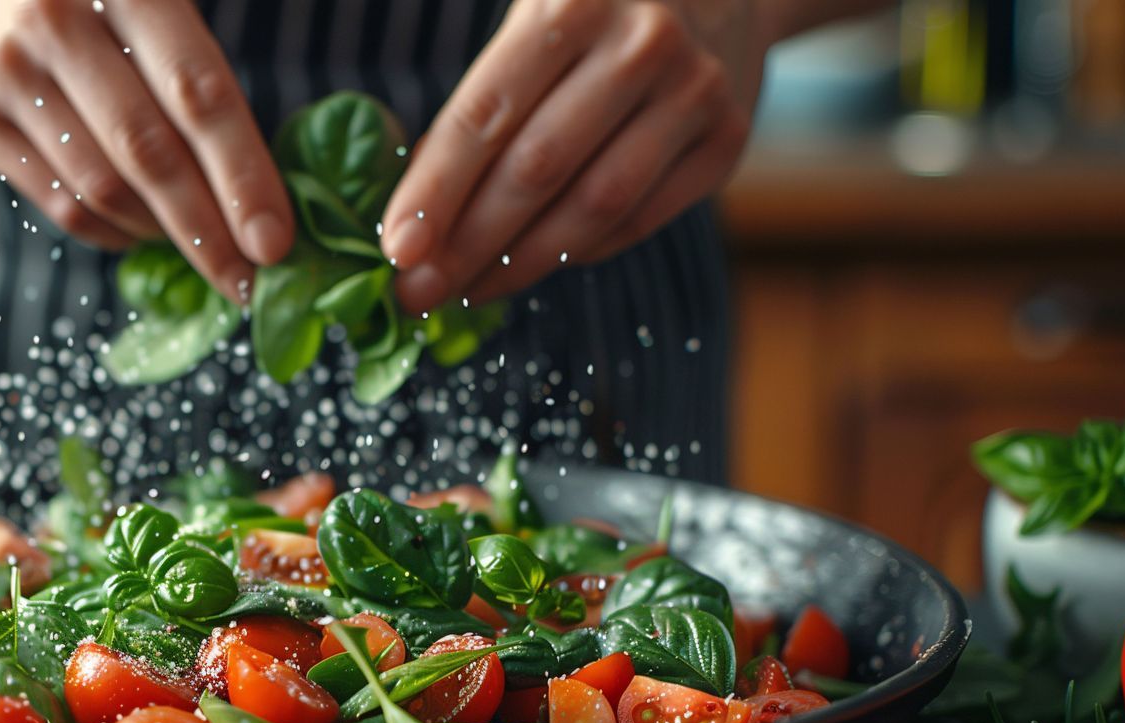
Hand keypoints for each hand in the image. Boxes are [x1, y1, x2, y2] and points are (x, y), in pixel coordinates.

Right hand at [0, 0, 293, 296]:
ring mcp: (9, 68)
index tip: (273, 243)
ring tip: (201, 251)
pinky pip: (61, 203)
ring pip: (102, 188)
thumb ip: (200, 85)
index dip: (242, 176)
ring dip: (161, 234)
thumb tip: (260, 206)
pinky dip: (113, 233)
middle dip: (207, 231)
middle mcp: (59, 19)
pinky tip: (143, 233)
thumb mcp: (155, 8)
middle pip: (149, 153)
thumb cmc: (100, 4)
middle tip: (247, 283)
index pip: (200, 95)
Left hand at [380, 0, 767, 311]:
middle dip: (467, 244)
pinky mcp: (727, 140)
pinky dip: (580, 251)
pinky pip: (640, 219)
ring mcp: (694, 94)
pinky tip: (535, 263)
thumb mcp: (537, 12)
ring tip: (468, 291)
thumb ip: (483, 97)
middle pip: (536, 171)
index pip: (486, 115)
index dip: (436, 190)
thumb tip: (420, 204)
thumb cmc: (602, 5)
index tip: (397, 250)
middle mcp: (640, 45)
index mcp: (573, 1)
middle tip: (418, 292)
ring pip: (593, 207)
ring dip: (521, 263)